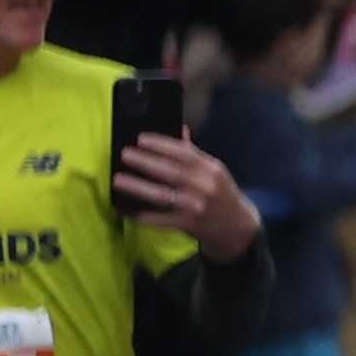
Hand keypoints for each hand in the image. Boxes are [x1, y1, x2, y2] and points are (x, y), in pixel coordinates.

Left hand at [113, 133, 259, 263]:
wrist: (238, 226)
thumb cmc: (221, 193)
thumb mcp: (214, 171)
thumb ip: (195, 153)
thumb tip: (180, 128)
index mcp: (211, 169)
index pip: (184, 153)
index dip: (161, 145)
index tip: (140, 139)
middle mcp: (205, 186)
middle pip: (171, 172)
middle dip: (145, 162)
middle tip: (124, 154)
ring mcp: (196, 206)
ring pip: (163, 195)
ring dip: (138, 187)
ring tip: (118, 179)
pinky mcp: (188, 224)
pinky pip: (162, 219)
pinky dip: (143, 216)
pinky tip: (126, 210)